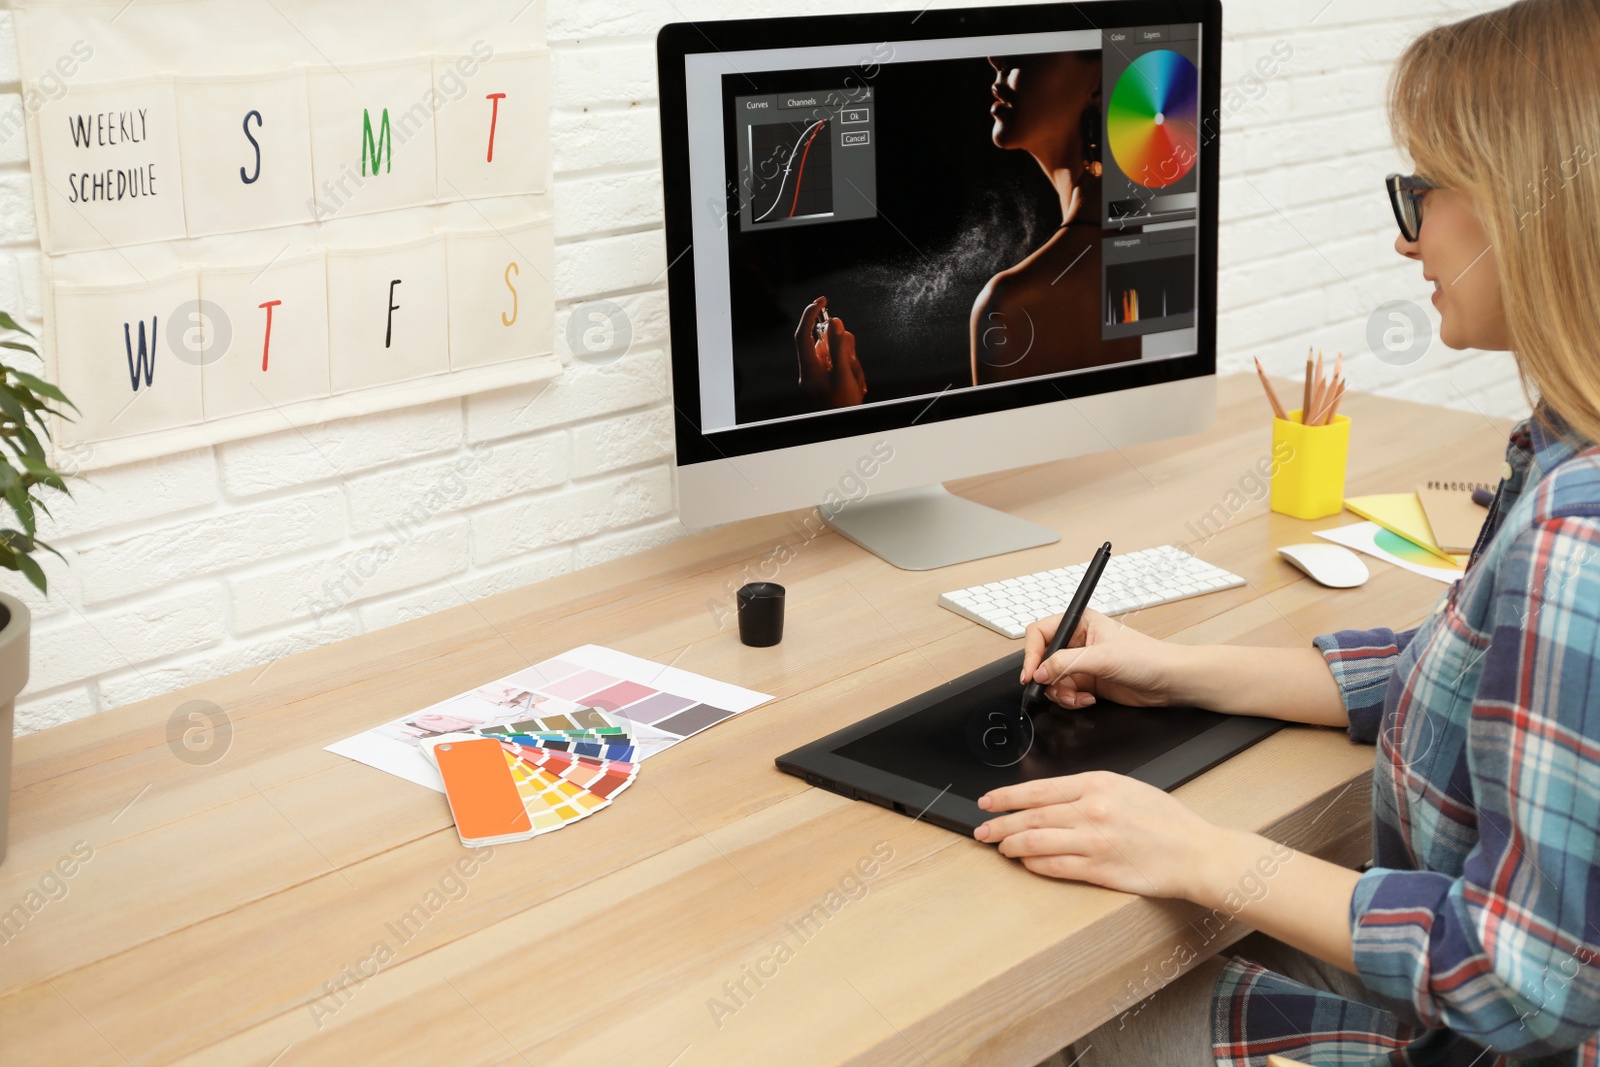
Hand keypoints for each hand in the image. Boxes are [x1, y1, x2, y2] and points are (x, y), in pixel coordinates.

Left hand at [794, 296, 866, 406]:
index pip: (803, 334)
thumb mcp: (845, 377)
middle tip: (852, 364)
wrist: (847, 431)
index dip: (810, 314)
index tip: (821, 299)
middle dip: (844, 347)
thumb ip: (839, 348)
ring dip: (851, 363)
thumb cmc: (843, 408)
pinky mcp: (828, 380)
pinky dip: (852, 371)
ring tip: (857, 383)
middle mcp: (810, 371)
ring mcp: (820, 376)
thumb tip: (835, 322)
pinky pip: (842, 365)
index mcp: (809, 370)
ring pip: (837, 353)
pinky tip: (857, 387)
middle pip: (825, 343)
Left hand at [973, 770, 1228, 897]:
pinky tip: (1027, 863)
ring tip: (1000, 847)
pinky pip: (1056, 866)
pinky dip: (1035, 865)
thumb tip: (1049, 799)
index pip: (1038, 789)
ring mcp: (1095, 842)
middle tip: (981, 829)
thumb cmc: (1166, 820)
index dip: (1006, 797)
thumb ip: (1089, 790)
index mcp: (1098, 784)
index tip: (987, 801)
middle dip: (1000, 824)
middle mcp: (1092, 810)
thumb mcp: (1126, 787)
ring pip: (1037, 842)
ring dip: (1012, 845)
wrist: (1197, 852)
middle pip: (1031, 816)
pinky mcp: (1101, 870)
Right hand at [1020, 608, 1182, 708]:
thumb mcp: (1101, 658)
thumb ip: (1065, 664)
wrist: (1169, 681)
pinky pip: (1065, 692)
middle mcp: (1078, 641)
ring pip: (1052, 679)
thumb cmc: (1147, 658)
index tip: (1030, 673)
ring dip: (1060, 692)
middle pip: (1043, 659)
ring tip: (1076, 696)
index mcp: (1080, 622)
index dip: (1031, 653)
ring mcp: (1082, 663)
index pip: (1041, 633)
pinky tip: (1087, 699)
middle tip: (1052, 688)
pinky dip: (1071, 699)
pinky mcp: (1088, 682)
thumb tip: (1038, 672)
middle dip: (1047, 678)